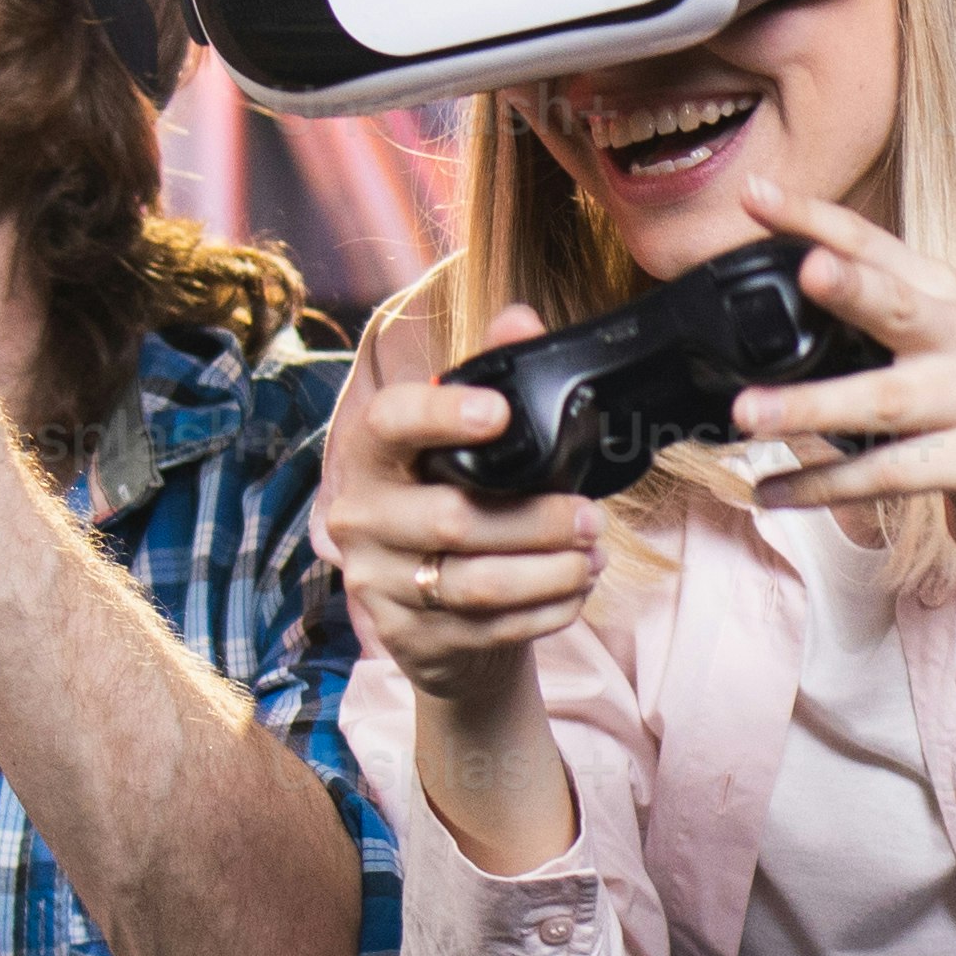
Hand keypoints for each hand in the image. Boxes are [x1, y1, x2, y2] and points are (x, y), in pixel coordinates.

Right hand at [324, 298, 612, 692]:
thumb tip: (521, 317)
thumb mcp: (469, 445)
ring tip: (594, 556)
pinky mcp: (412, 638)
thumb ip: (491, 376)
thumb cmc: (457, 506)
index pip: (390, 423)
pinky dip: (547, 609)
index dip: (440, 414)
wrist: (434, 620)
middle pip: (452, 519)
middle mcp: (362, 518)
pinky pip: (491, 628)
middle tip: (592, 516)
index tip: (497, 412)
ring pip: (478, 582)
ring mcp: (381, 583)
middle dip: (537, 519)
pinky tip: (577, 590)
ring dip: (551, 570)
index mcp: (371, 455)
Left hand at [720, 170, 955, 687]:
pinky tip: (769, 492)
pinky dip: (823, 486)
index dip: (815, 217)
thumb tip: (759, 316)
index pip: (873, 244)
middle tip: (805, 271)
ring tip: (747, 413)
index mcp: (941, 297)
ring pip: (884, 401)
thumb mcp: (926, 353)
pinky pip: (888, 474)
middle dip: (851, 286)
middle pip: (899, 307)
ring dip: (810, 407)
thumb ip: (864, 327)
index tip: (754, 194)